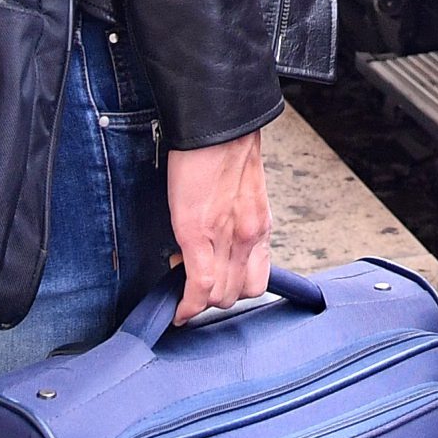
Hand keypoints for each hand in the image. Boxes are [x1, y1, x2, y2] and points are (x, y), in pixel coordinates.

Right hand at [166, 131, 271, 323]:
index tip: (211, 292)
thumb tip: (212, 248)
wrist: (217, 127)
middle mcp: (249, 237)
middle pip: (237, 294)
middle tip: (191, 288)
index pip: (255, 282)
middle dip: (213, 300)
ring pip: (219, 296)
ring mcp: (226, 238)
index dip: (231, 292)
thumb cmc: (225, 155)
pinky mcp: (198, 234)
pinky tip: (177, 310)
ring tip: (182, 290)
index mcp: (259, 227)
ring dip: (200, 303)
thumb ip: (234, 224)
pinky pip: (199, 284)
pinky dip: (188, 304)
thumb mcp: (241, 196)